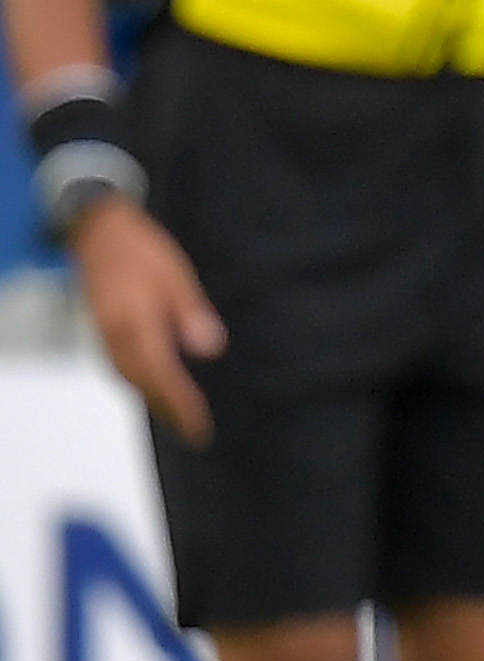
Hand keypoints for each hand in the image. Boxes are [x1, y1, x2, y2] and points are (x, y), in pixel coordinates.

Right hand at [69, 195, 225, 445]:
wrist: (97, 230)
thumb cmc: (141, 249)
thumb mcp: (177, 275)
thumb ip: (191, 313)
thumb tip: (210, 348)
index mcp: (137, 324)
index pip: (162, 374)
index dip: (180, 403)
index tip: (198, 424)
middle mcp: (116, 335)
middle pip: (142, 383)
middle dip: (167, 409)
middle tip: (192, 430)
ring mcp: (104, 333)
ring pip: (126, 377)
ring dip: (150, 398)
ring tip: (175, 416)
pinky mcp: (101, 328)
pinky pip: (116, 365)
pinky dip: (135, 381)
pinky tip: (150, 385)